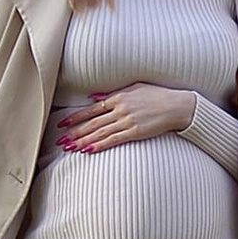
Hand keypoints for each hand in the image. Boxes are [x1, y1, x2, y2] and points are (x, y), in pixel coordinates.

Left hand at [50, 84, 196, 151]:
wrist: (177, 106)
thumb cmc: (158, 95)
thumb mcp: (135, 88)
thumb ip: (114, 94)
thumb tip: (94, 97)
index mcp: (118, 97)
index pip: (91, 109)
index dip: (75, 117)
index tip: (62, 123)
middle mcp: (119, 109)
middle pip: (92, 123)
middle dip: (74, 132)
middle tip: (60, 140)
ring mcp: (127, 121)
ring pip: (99, 133)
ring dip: (83, 141)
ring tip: (69, 147)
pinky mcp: (135, 132)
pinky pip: (113, 140)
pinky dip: (99, 145)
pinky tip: (88, 150)